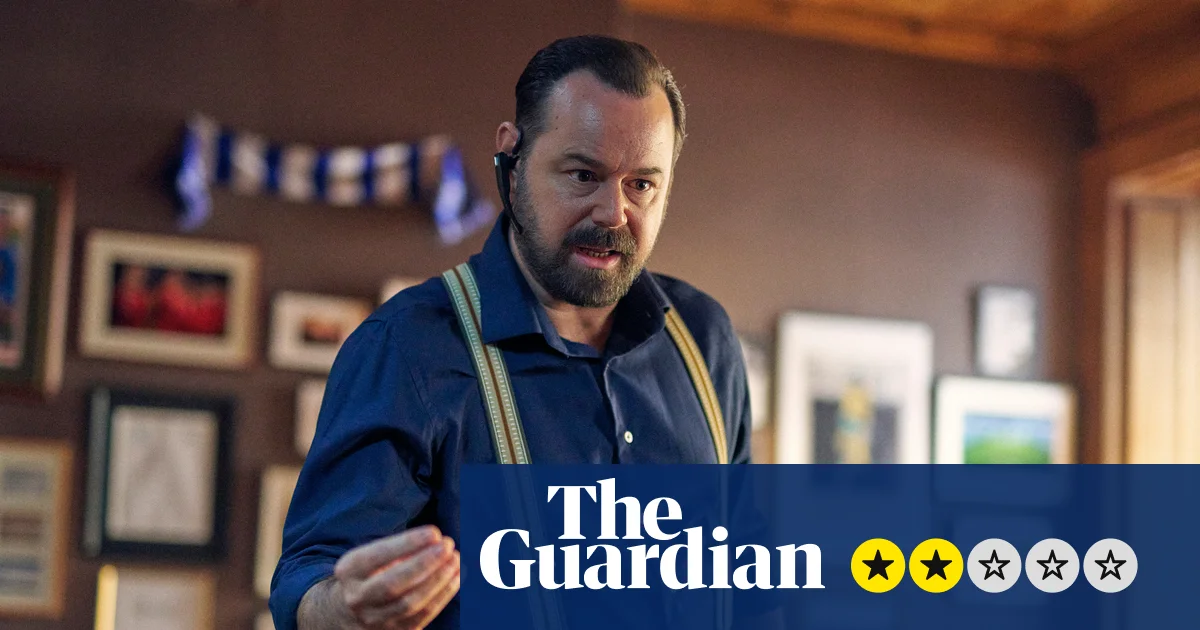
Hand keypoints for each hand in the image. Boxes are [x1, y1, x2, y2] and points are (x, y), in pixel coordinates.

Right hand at [333, 525, 460, 628]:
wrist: (350, 611)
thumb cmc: (371, 573)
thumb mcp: (372, 555)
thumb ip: (399, 549)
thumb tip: (436, 541)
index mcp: (349, 571)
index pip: (377, 557)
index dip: (407, 544)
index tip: (434, 532)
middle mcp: (358, 598)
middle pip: (392, 584)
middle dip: (424, 564)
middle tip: (447, 546)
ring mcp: (374, 619)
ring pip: (410, 604)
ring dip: (438, 580)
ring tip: (455, 560)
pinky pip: (422, 616)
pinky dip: (442, 596)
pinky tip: (455, 577)